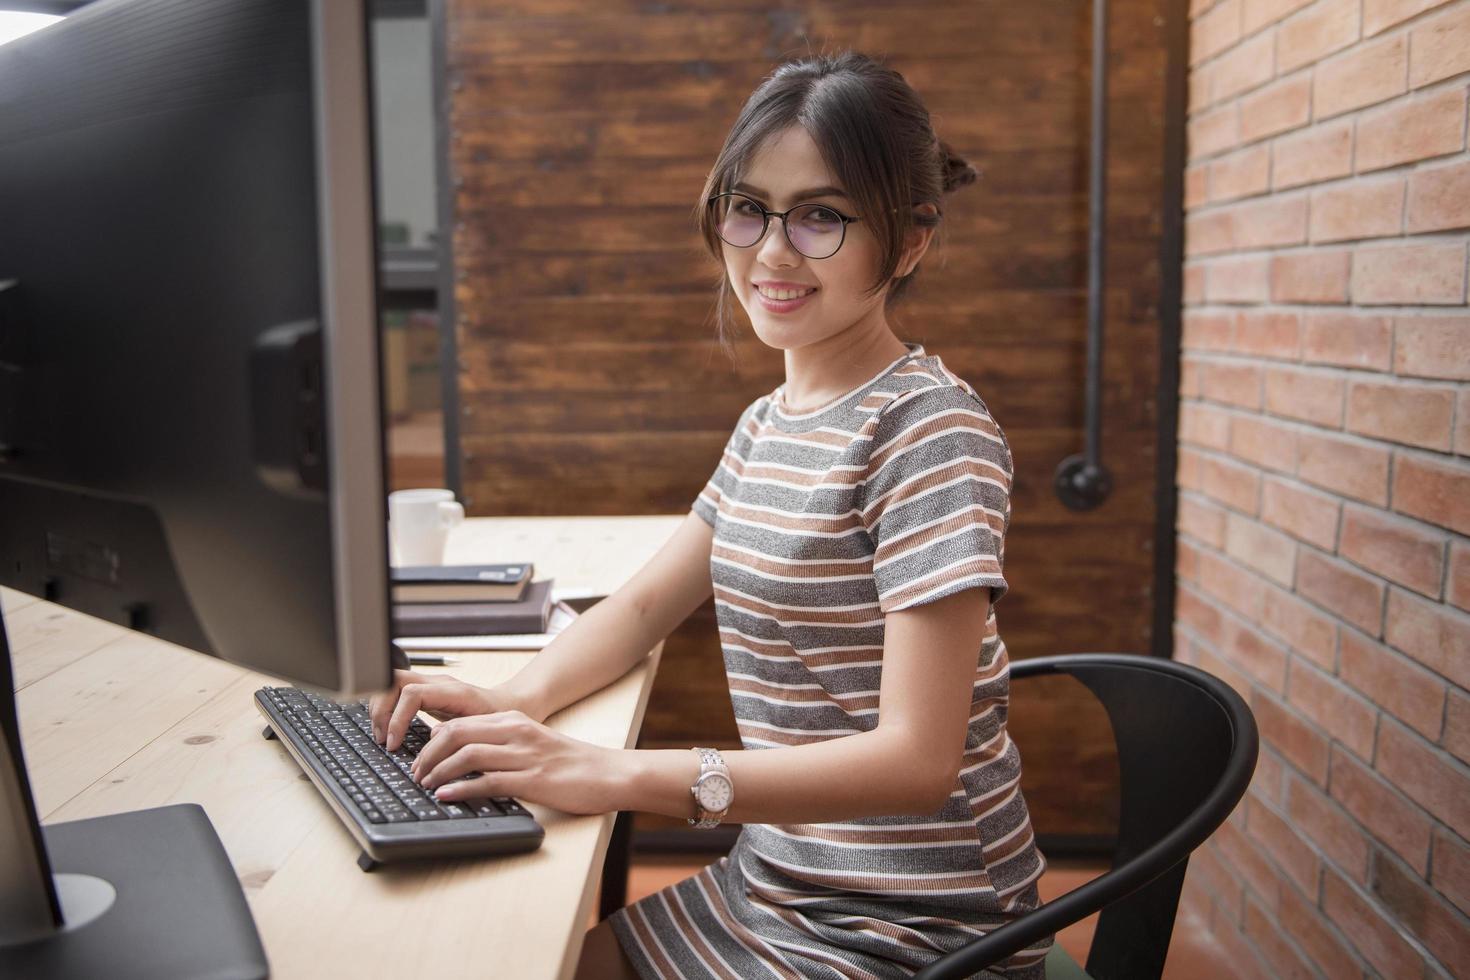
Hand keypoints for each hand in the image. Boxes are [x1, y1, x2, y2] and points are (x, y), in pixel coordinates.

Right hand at [367, 670, 524, 750]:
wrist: (510, 706)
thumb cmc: (499, 720)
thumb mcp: (480, 731)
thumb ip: (456, 738)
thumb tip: (428, 754)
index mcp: (452, 690)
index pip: (412, 693)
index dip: (397, 718)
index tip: (394, 744)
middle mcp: (438, 683)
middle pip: (394, 682)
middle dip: (382, 711)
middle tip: (383, 739)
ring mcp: (431, 684)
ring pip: (391, 683)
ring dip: (380, 709)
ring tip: (383, 735)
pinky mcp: (426, 692)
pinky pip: (397, 691)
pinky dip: (387, 709)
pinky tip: (388, 729)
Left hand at [410, 711, 624, 815]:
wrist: (609, 773)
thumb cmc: (571, 764)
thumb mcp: (532, 744)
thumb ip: (501, 745)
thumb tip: (461, 754)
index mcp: (514, 721)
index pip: (460, 722)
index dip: (431, 740)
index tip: (418, 758)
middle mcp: (516, 732)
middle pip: (456, 733)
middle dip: (428, 754)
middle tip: (415, 773)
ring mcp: (524, 755)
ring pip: (467, 755)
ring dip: (439, 771)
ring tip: (425, 785)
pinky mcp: (532, 779)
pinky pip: (488, 781)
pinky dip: (461, 788)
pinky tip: (447, 796)